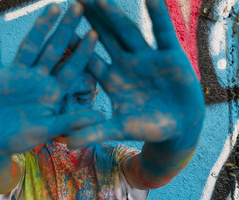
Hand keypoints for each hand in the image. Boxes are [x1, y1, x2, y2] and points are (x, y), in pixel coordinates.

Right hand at [0, 3, 103, 153]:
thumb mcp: (48, 129)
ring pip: (30, 45)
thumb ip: (71, 121)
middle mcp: (36, 77)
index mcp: (52, 90)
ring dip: (40, 26)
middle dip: (66, 29)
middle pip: (54, 49)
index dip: (83, 52)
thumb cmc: (22, 137)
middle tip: (79, 7)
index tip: (95, 33)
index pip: (71, 68)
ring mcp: (15, 73)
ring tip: (53, 6)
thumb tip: (101, 117)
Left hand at [68, 0, 203, 148]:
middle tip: (76, 0)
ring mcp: (148, 58)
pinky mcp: (171, 56)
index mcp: (113, 80)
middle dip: (91, 20)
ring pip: (129, 32)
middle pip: (106, 38)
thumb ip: (94, 133)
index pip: (90, 60)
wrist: (179, 126)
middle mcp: (127, 64)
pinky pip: (163, 33)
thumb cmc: (148, 127)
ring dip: (115, 15)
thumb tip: (67, 145)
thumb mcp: (119, 129)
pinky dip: (158, 16)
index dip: (75, 47)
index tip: (59, 30)